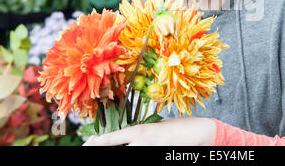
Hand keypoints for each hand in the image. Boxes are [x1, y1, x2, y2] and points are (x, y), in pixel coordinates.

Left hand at [83, 117, 215, 145]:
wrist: (198, 132)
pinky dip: (136, 153)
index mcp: (140, 131)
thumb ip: (139, 135)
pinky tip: (135, 150)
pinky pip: (142, 156)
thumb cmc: (178, 128)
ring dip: (119, 154)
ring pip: (128, 154)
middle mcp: (142, 141)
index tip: (86, 145)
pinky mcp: (159, 156)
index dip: (97, 143)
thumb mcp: (156, 128)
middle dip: (103, 149)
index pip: (112, 139)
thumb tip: (126, 139)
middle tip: (91, 147)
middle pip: (116, 149)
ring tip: (112, 149)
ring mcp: (150, 150)